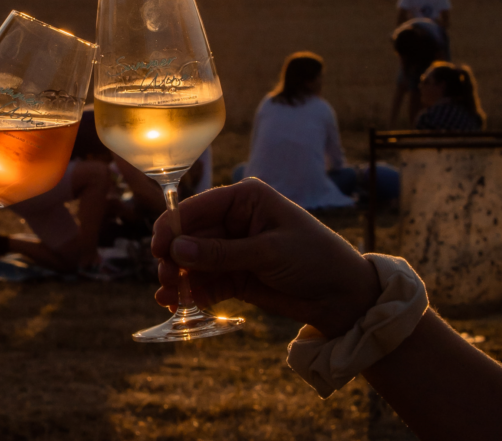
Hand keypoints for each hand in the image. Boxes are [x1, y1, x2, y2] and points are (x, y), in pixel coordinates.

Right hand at [152, 178, 380, 338]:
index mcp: (244, 199)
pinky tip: (177, 303)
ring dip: (178, 278)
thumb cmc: (315, 259)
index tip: (158, 251)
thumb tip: (177, 251)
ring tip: (168, 297)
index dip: (173, 228)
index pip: (196, 208)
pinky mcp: (234, 274)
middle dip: (174, 258)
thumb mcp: (268, 252)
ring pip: (192, 261)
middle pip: (189, 236)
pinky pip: (204, 281)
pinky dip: (191, 292)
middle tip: (166, 280)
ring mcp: (232, 248)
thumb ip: (221, 253)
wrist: (343, 296)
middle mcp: (234, 219)